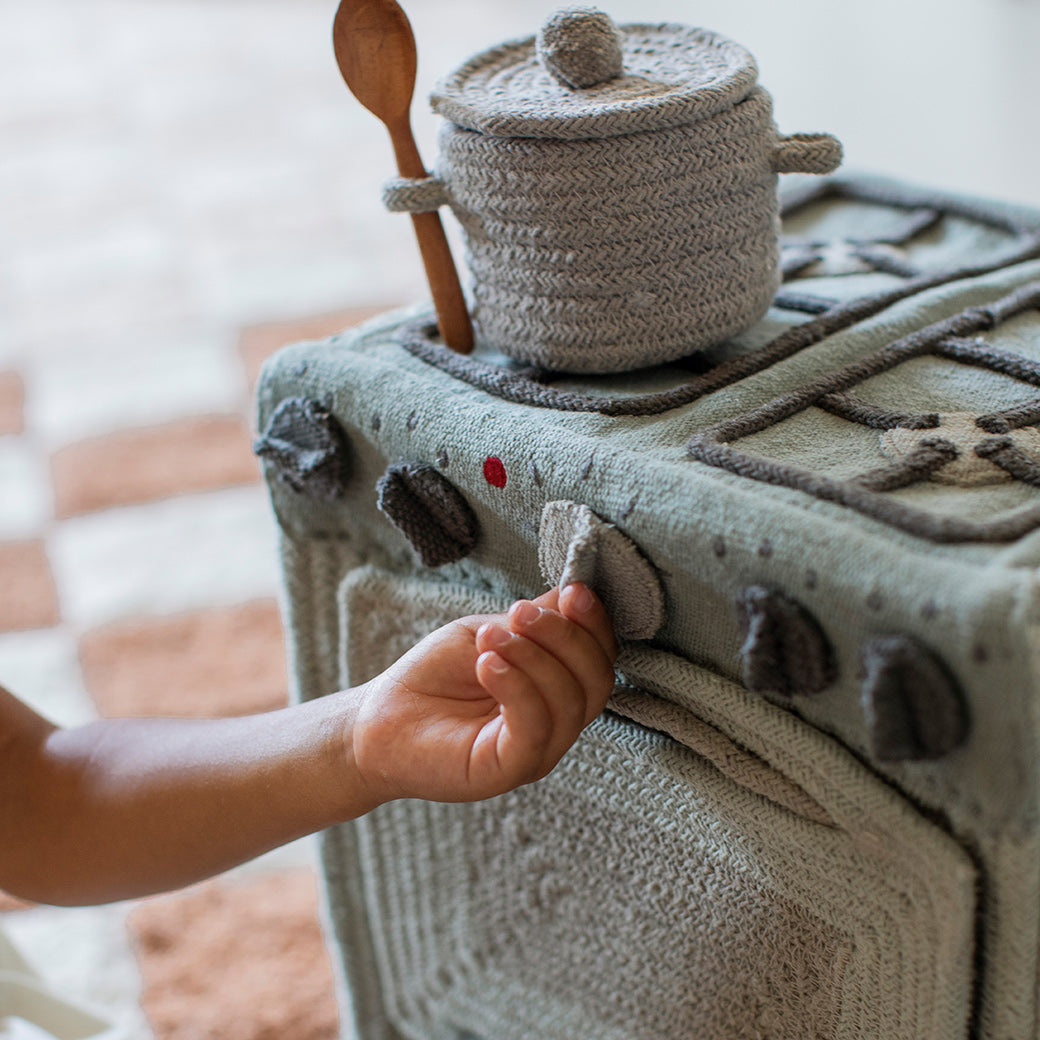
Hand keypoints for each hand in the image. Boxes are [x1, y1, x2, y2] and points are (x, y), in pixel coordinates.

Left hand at [352, 584, 616, 804]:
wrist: (380, 722)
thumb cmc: (434, 677)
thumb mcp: (488, 633)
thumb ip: (532, 619)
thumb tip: (575, 590)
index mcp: (558, 689)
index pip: (600, 657)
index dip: (595, 623)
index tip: (573, 591)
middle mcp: (557, 723)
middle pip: (596, 679)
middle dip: (565, 636)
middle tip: (519, 612)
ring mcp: (538, 750)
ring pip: (569, 701)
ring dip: (534, 656)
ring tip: (490, 638)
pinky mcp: (509, 770)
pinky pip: (534, 727)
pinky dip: (517, 686)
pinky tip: (487, 664)